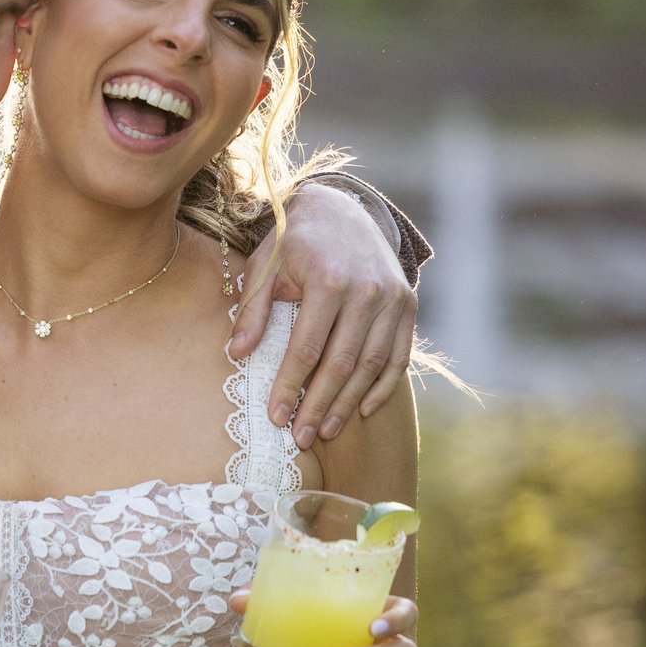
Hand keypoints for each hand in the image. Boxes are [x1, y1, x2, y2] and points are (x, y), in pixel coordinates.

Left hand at [226, 182, 416, 451]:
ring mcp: (393, 299)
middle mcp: (368, 291)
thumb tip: (237, 353)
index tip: (276, 417)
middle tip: (301, 438)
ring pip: (372, 364)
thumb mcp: (265, 266)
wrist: (343, 209)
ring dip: (349, 402)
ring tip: (324, 430)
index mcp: (329, 281)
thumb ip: (252, 310)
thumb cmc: (295, 242)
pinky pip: (398, 355)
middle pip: (342, 363)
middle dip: (319, 404)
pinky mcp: (408, 306)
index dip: (290, 386)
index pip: (307, 348)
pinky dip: (383, 386)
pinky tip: (362, 410)